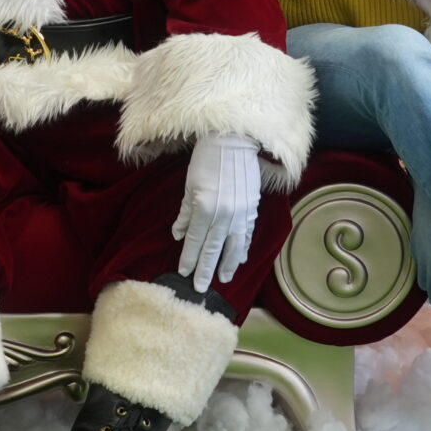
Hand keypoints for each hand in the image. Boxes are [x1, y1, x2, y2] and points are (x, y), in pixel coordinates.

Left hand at [173, 131, 261, 291]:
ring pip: (233, 246)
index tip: (184, 274)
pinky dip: (243, 248)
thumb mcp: (189, 185)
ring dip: (227, 265)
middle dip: (205, 270)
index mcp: (204, 208)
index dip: (188, 259)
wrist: (233, 142)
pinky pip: (247, 235)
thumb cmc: (206, 160)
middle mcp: (223, 215)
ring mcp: (240, 213)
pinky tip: (241, 259)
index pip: (194, 241)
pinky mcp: (252, 209)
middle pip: (212, 249)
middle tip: (201, 289)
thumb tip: (178, 235)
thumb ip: (185, 213)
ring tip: (223, 279)